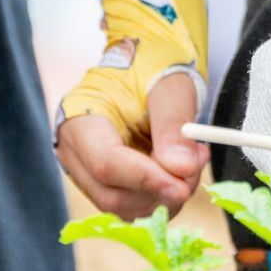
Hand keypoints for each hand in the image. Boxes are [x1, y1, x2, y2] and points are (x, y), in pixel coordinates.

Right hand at [57, 71, 208, 217]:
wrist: (146, 63)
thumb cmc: (153, 66)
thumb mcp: (169, 87)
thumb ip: (173, 127)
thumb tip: (180, 169)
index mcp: (79, 118)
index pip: (105, 163)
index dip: (146, 179)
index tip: (183, 184)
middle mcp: (74, 152)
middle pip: (112, 194)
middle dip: (161, 190)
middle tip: (196, 165)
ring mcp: (86, 171)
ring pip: (124, 206)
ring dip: (166, 195)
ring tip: (191, 160)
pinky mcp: (106, 183)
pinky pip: (134, 203)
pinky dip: (162, 195)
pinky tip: (180, 169)